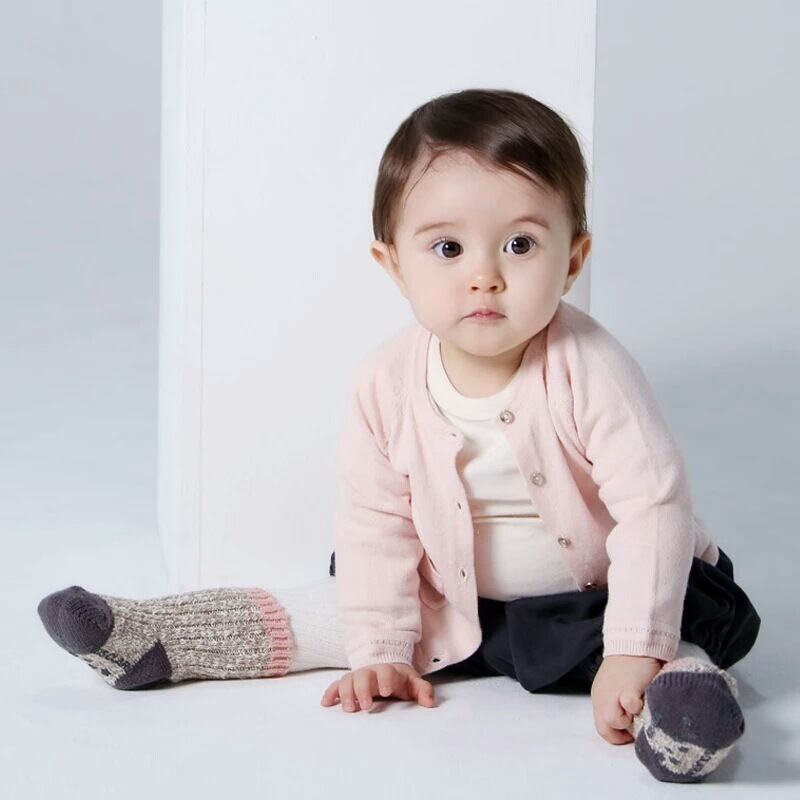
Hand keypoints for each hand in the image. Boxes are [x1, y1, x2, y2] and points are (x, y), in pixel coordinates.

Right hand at [320, 662, 435, 711]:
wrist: (387, 666)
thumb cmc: (400, 680)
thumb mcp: (414, 683)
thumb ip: (423, 691)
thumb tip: (430, 703)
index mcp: (388, 671)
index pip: (386, 672)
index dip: (385, 679)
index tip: (385, 691)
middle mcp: (370, 672)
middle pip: (363, 676)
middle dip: (362, 689)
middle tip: (365, 706)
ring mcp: (358, 677)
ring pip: (348, 680)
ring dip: (345, 693)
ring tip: (348, 708)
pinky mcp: (348, 683)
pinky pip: (336, 685)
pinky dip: (330, 693)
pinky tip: (326, 703)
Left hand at [590, 654, 664, 743]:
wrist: (634, 644)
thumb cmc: (629, 666)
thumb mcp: (615, 687)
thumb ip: (616, 704)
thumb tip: (628, 726)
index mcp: (599, 697)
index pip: (602, 728)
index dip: (617, 734)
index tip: (630, 731)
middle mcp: (601, 697)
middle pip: (604, 729)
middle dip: (621, 732)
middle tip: (636, 724)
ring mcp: (612, 693)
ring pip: (613, 721)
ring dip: (629, 720)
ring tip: (639, 707)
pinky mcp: (628, 688)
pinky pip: (629, 707)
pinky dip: (637, 707)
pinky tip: (643, 697)